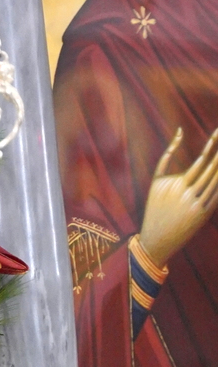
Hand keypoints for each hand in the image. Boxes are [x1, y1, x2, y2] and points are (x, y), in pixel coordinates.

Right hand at [139, 126, 217, 269]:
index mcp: (177, 183)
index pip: (199, 161)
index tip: (217, 134)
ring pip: (216, 183)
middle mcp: (189, 193)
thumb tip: (180, 131)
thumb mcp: (157, 180)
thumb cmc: (155, 205)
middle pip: (211, 170)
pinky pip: (217, 196)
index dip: (211, 147)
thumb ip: (168, 154)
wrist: (157, 236)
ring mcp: (198, 205)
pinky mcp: (204, 215)